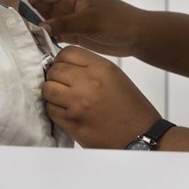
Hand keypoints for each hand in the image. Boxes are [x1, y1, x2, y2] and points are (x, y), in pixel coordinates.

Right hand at [23, 0, 143, 56]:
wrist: (137, 35)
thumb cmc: (117, 21)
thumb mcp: (91, 21)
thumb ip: (65, 23)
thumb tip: (40, 27)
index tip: (10, 12)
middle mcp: (67, 5)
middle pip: (39, 8)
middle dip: (26, 17)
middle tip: (12, 32)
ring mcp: (70, 19)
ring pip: (45, 22)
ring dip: (35, 30)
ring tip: (20, 43)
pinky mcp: (74, 33)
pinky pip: (54, 34)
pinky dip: (45, 40)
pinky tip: (35, 50)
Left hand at [42, 46, 160, 148]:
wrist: (140, 135)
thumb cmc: (131, 108)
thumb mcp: (115, 77)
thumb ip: (90, 67)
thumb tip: (66, 66)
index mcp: (101, 68)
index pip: (66, 53)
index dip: (62, 60)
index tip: (64, 67)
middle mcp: (88, 83)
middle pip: (54, 70)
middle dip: (55, 76)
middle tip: (63, 84)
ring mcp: (77, 104)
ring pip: (48, 90)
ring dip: (52, 94)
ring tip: (64, 99)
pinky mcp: (71, 123)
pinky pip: (50, 110)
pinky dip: (54, 110)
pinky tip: (67, 112)